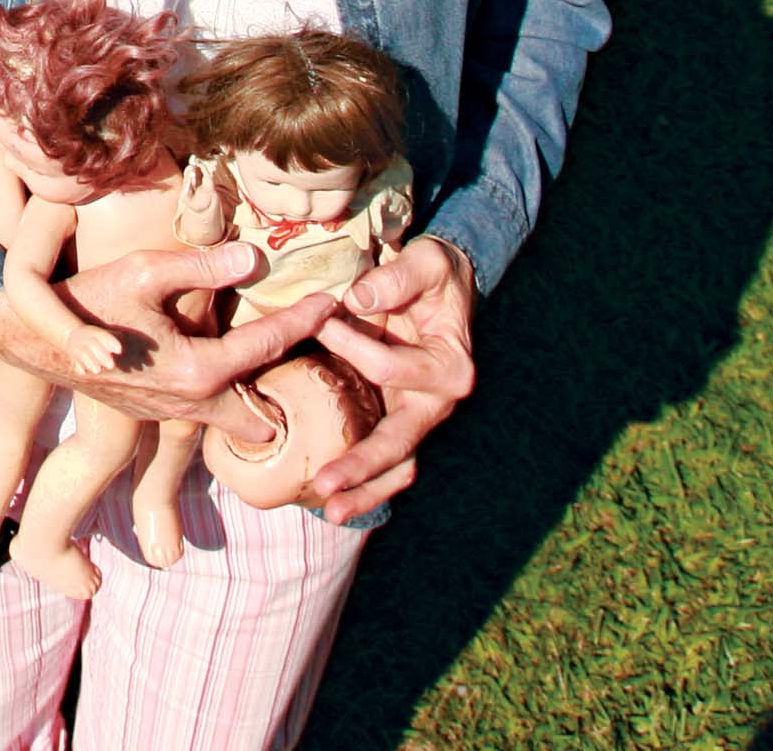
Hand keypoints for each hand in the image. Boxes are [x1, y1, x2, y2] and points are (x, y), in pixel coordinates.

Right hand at [0, 243, 336, 430]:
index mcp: (197, 369)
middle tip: (326, 366)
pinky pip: (209, 416)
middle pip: (262, 408)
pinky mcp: (156, 414)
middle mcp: (191, 403)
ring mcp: (172, 415)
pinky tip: (243, 387)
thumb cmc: (89, 300)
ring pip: (234, 419)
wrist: (35, 339)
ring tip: (293, 380)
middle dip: (293, 390)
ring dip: (263, 402)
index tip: (334, 302)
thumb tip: (254, 258)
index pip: (266, 345)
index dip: (304, 320)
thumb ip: (201, 267)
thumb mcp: (144, 272)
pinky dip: (234, 405)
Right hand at [64, 323, 132, 374]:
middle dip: (102, 356)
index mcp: (95, 332)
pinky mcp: (73, 357)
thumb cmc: (94, 337)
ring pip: (83, 354)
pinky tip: (83, 372)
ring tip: (98, 370)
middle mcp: (86, 339)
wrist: (71, 334)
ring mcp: (78, 347)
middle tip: (111, 366)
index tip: (119, 350)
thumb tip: (120, 350)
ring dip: (90, 362)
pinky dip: (78, 366)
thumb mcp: (102, 334)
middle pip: (93, 346)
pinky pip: (74, 361)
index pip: (103, 336)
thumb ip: (113, 340)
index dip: (111, 342)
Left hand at [307, 234, 478, 522]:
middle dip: (361, 466)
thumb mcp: (426, 261)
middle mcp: (437, 402)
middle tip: (324, 486)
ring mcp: (418, 417)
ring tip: (329, 510)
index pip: (390, 369)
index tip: (322, 316)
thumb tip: (357, 299)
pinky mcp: (400, 421)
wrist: (443, 286)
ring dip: (364, 490)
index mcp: (450, 367)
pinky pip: (387, 463)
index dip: (352, 345)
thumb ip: (397, 278)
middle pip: (399, 443)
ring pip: (396, 467)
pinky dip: (364, 482)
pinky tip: (334, 501)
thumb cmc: (434, 274)